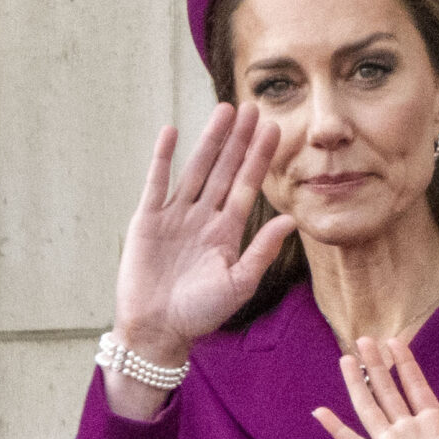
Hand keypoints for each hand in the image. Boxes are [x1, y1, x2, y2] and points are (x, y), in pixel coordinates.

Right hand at [107, 104, 296, 415]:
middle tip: (253, 106)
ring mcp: (175, 217)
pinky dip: (162, 158)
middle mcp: (203, 218)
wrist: (156, 331)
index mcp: (226, 233)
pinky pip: (157, 183)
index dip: (259, 158)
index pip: (247, 186)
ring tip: (223, 110)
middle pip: (224, 170)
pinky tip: (172, 132)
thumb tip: (291, 220)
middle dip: (239, 139)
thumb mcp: (238, 284)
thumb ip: (261, 251)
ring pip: (196, 169)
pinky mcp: (147, 220)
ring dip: (209, 140)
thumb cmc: (199, 315)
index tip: (273, 128)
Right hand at [315, 336, 438, 438]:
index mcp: (434, 422)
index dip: (405, 363)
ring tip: (346, 360)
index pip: (415, 385)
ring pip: (369, 407)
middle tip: (364, 339)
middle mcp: (409, 429)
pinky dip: (336, 429)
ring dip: (358, 384)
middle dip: (377, 364)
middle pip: (388, 390)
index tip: (395, 341)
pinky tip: (321, 413)